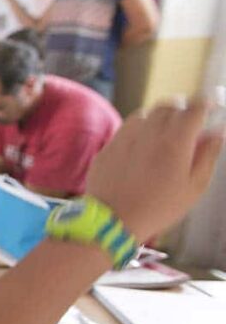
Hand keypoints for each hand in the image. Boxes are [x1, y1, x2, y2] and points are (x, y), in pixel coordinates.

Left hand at [85, 97, 223, 242]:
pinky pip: (127, 127)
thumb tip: (217, 132)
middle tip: (189, 122)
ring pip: (147, 112)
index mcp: (175, 141)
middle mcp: (149, 132)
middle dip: (183, 109)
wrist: (113, 220)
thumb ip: (208, 155)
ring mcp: (126, 137)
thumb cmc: (160, 208)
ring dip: (160, 116)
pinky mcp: (109, 145)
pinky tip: (144, 144)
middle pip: (170, 106)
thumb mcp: (194, 186)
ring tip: (167, 132)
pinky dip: (140, 128)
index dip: (205, 103)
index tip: (211, 106)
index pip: (194, 108)